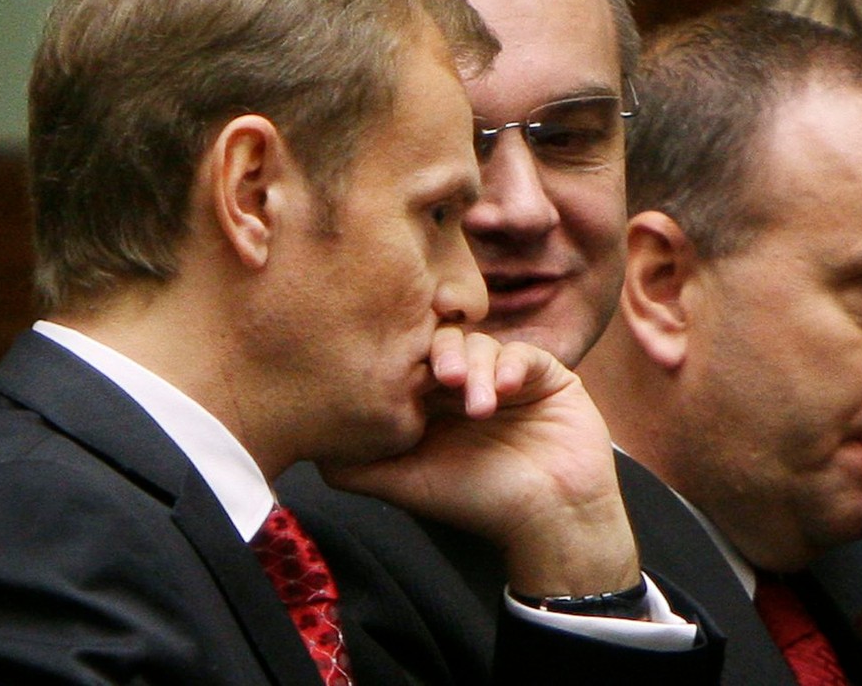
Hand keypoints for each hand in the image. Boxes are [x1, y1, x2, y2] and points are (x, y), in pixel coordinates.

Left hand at [323, 328, 639, 597]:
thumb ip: (356, 465)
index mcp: (435, 405)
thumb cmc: (478, 503)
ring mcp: (507, 377)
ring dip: (478, 370)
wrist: (551, 518)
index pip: (411, 361)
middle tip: (444, 381)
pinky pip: (522, 352)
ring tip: (480, 408)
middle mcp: (469, 385)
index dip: (406, 361)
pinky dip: (511, 364)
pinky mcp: (545, 374)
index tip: (404, 379)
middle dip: (442, 356)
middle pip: (444, 343)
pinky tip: (507, 389)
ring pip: (482, 344)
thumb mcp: (407, 483)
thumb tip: (311, 441)